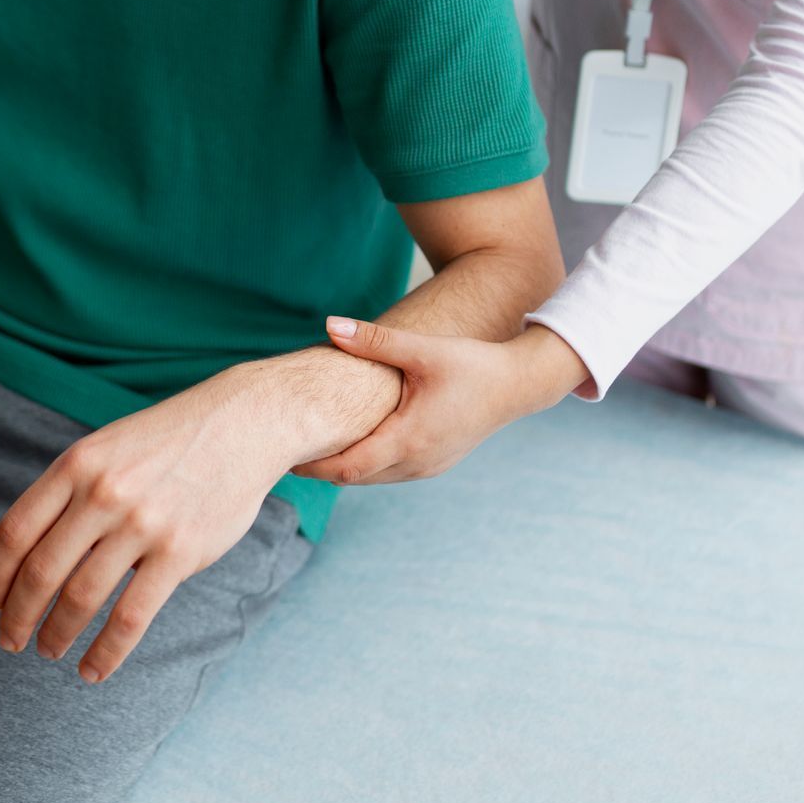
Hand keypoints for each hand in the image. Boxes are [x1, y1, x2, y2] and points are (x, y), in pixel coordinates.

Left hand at [0, 368, 310, 683]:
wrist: (244, 422)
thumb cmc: (168, 440)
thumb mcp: (107, 447)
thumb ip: (70, 491)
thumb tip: (30, 555)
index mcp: (76, 464)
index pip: (15, 532)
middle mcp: (103, 493)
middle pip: (40, 572)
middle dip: (17, 616)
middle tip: (10, 640)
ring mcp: (142, 524)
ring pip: (80, 599)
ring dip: (56, 635)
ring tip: (49, 651)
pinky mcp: (180, 552)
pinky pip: (131, 617)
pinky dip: (106, 653)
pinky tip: (92, 670)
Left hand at [292, 319, 587, 484]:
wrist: (518, 385)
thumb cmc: (471, 365)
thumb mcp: (422, 349)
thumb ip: (373, 340)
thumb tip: (330, 325)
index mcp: (409, 439)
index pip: (348, 467)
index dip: (314, 466)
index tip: (285, 457)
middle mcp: (417, 462)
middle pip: (356, 477)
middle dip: (322, 468)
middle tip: (286, 452)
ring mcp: (428, 467)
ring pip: (374, 477)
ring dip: (345, 467)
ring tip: (311, 450)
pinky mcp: (435, 463)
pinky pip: (391, 472)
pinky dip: (368, 463)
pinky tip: (350, 445)